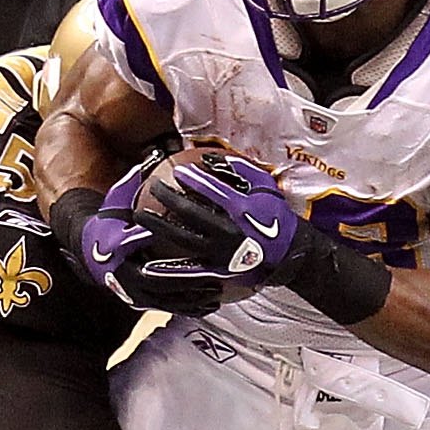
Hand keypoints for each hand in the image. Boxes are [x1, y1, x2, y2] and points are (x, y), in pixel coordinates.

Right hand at [67, 156, 242, 314]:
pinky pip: (168, 308)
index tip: (191, 233)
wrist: (89, 250)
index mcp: (117, 244)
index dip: (160, 236)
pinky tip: (211, 304)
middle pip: (157, 277)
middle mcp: (123, 271)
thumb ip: (136, 180)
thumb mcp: (118, 198)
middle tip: (211, 272)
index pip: (138, 239)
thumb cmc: (110, 219)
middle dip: (185, 277)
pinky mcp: (139, 302)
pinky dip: (190, 307)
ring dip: (191, 296)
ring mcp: (131, 290)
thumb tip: (156, 154)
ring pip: (164, 298)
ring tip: (217, 290)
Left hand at [137, 150, 393, 325]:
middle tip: (152, 188)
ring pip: (183, 240)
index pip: (210, 190)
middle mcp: (227, 231)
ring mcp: (220, 254)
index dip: (191, 178)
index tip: (176, 170)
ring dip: (160, 228)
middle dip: (167, 199)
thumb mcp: (264, 187)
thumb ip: (239, 170)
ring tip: (140, 219)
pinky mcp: (217, 272)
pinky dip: (169, 269)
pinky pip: (189, 272)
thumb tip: (213, 157)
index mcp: (240, 209)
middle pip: (189, 213)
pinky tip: (148, 266)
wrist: (289, 255)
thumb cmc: (276, 217)